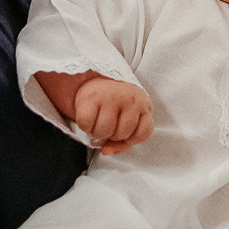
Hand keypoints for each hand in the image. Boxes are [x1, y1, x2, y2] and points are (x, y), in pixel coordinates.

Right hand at [38, 71, 153, 153]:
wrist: (101, 77)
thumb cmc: (118, 104)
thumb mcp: (129, 118)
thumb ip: (123, 141)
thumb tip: (105, 151)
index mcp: (143, 104)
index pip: (143, 133)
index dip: (132, 139)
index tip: (126, 131)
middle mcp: (129, 98)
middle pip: (121, 134)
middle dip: (113, 135)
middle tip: (109, 123)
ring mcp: (110, 96)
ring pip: (103, 132)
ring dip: (98, 133)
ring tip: (99, 122)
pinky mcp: (91, 97)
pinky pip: (86, 124)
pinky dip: (85, 126)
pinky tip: (89, 117)